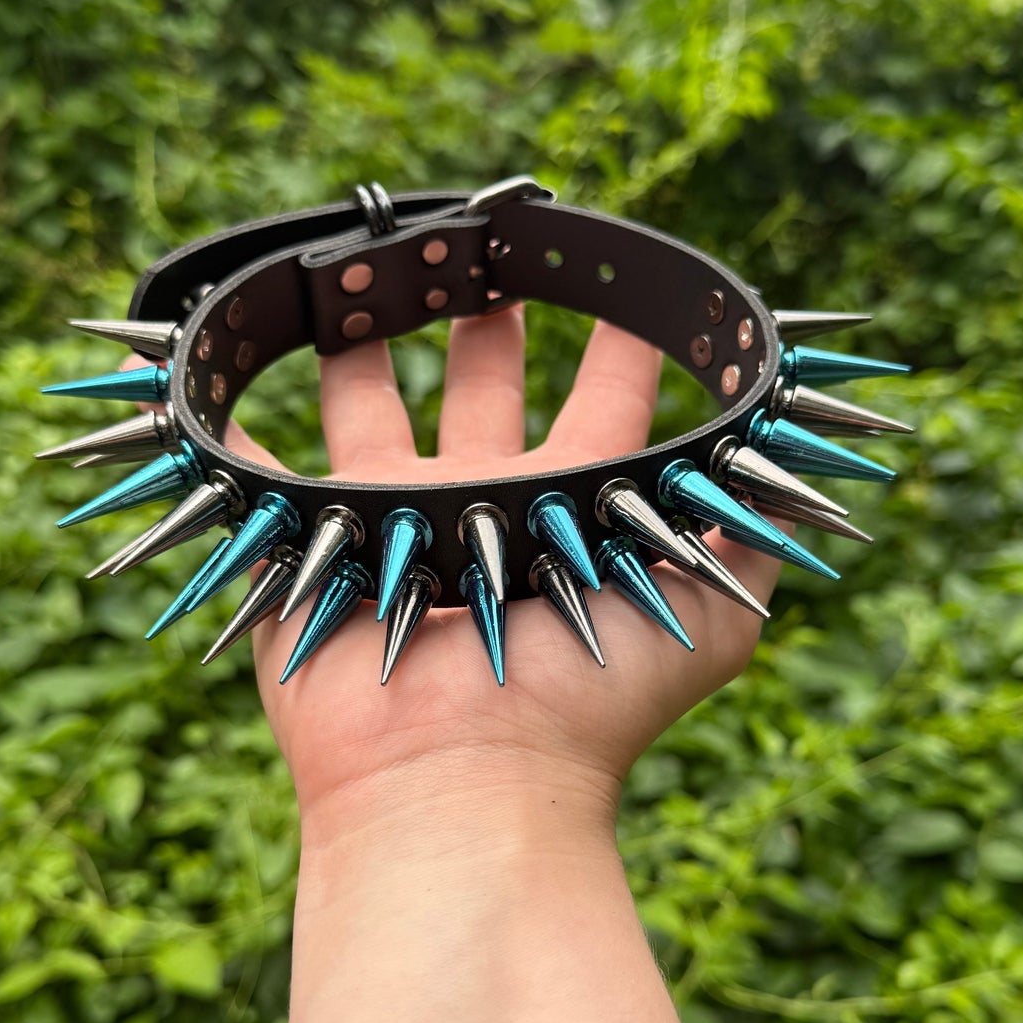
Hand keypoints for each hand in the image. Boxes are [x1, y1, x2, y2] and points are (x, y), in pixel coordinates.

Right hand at [205, 308, 782, 834]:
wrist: (464, 781)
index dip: (624, 335)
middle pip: (486, 386)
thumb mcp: (710, 612)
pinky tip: (214, 370)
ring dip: (369, 344)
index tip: (629, 267)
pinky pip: (258, 467)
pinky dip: (234, 425)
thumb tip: (808, 461)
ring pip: (373, 406)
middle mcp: (485, 504)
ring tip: (365, 268)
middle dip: (491, 315)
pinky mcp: (308, 538)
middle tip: (488, 241)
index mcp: (574, 506)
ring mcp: (391, 519)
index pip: (606, 396)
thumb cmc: (588, 699)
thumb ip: (755, 529)